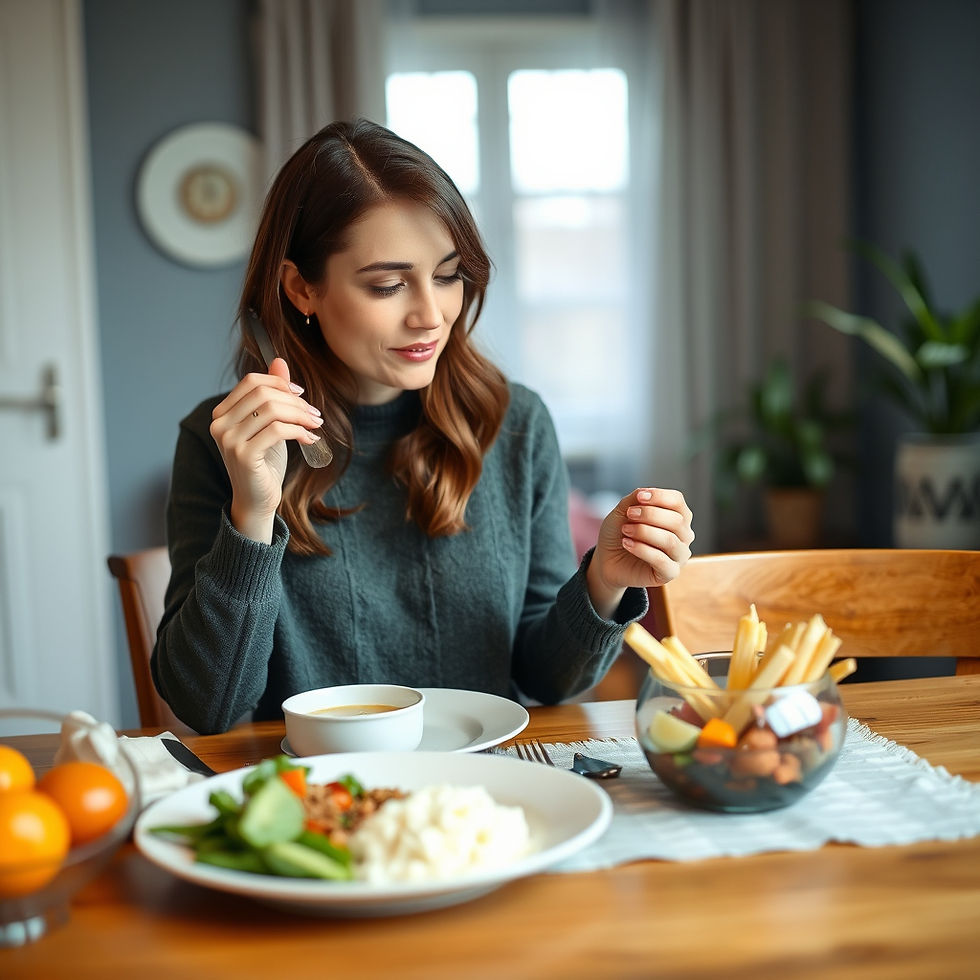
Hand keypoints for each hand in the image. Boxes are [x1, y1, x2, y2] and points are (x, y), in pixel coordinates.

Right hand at [209, 358, 322, 541]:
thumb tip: (279, 361)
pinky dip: (299, 431)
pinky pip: (278, 430)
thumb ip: (272, 394)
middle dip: (296, 401)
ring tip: (315, 426)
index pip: (252, 382)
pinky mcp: (244, 455)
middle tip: (315, 414)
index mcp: (222, 413)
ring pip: (272, 410)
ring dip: (301, 415)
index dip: (280, 384)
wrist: (257, 500)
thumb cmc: (264, 462)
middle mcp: (220, 424)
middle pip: (264, 393)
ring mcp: (229, 440)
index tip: (302, 395)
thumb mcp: (270, 424)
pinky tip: (310, 440)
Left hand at [586, 488, 694, 617]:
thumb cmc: (620, 532)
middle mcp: (684, 535)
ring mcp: (679, 555)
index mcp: (677, 516)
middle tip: (629, 515)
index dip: (659, 496)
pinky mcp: (670, 573)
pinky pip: (662, 560)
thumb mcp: (623, 511)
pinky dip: (642, 549)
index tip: (639, 497)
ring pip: (670, 540)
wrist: (608, 559)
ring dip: (644, 532)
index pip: (677, 501)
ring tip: (625, 530)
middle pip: (676, 521)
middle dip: (649, 514)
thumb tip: (644, 492)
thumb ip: (634, 499)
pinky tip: (627, 544)